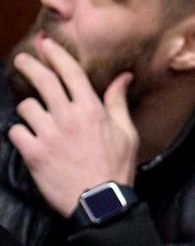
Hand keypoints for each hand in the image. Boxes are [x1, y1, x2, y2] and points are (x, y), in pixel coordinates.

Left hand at [8, 37, 138, 216]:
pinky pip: (16, 132)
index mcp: (91, 110)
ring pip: (27, 107)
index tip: (45, 44)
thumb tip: (124, 77)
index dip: (56, 55)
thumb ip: (118, 102)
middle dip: (30, 65)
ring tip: (35, 117)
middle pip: (43, 81)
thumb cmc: (117, 166)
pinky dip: (21, 133)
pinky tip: (30, 139)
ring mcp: (48, 135)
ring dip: (30, 110)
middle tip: (22, 59)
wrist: (100, 201)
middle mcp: (68, 117)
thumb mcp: (127, 133)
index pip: (70, 73)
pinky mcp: (33, 153)